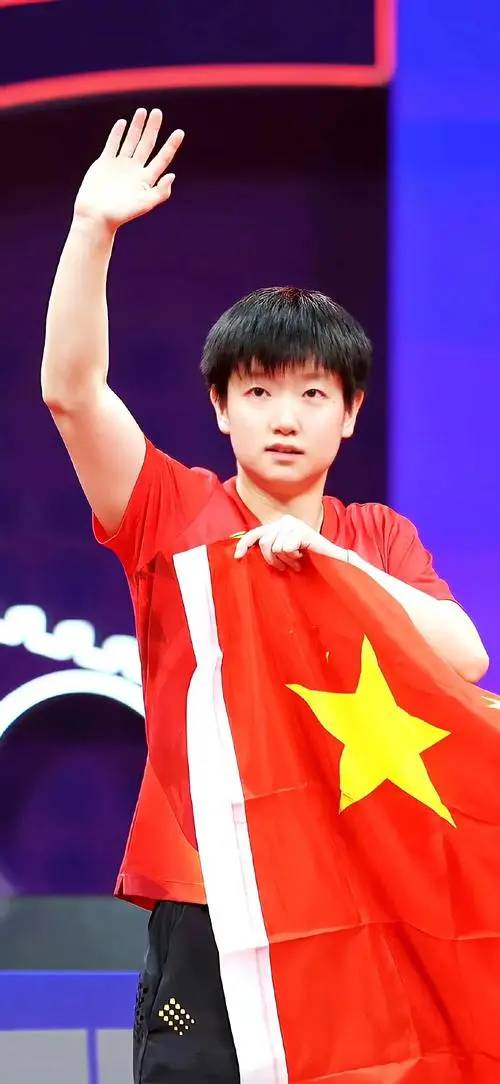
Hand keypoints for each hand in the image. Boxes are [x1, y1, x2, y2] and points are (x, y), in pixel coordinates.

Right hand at [73, 108, 183, 229]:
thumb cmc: (121, 214)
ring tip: (143, 111)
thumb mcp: (144, 204)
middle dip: (153, 128)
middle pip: (147, 145)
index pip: (162, 159)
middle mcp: (135, 171)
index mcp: (146, 180)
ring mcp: (120, 166)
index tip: (180, 132)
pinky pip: (113, 144)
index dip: (171, 145)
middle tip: (158, 112)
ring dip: (137, 127)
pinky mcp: (104, 163)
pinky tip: (123, 123)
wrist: (95, 216)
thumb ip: (160, 192)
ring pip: (131, 141)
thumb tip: (172, 175)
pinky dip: (117, 133)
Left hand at [233, 515, 319, 571]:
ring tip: (297, 561)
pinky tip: (303, 554)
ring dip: (286, 559)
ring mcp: (293, 524)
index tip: (238, 557)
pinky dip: (294, 555)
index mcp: (278, 525)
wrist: (331, 560)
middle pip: (264, 543)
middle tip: (286, 566)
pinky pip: (286, 547)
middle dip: (273, 559)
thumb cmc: (306, 559)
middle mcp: (284, 521)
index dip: (244, 544)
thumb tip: (241, 552)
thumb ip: (267, 548)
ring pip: (276, 547)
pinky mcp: (302, 530)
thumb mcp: (282, 552)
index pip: (254, 533)